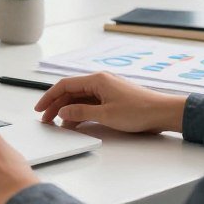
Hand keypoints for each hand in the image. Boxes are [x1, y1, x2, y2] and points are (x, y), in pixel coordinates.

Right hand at [35, 73, 187, 132]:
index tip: (39, 108)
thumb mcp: (106, 114)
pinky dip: (81, 112)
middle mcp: (100, 81)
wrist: (163, 112)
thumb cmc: (138, 111)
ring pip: (80, 98)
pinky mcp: (112, 98)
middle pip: (71, 91)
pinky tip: (76, 122)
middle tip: (46, 119)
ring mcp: (106, 90)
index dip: (49, 97)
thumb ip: (81, 111)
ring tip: (59, 124)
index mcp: (96, 80)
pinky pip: (90, 103)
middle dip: (56, 105)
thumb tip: (63, 111)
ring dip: (68, 109)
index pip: (65, 85)